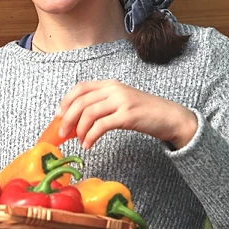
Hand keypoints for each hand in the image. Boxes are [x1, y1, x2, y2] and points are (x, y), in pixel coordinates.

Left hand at [57, 80, 197, 149]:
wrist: (170, 117)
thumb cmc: (143, 113)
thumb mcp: (120, 102)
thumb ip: (101, 105)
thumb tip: (75, 120)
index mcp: (110, 84)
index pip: (80, 88)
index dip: (66, 101)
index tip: (58, 116)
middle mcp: (114, 89)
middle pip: (81, 101)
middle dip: (67, 118)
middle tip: (62, 134)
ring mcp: (121, 101)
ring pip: (88, 113)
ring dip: (78, 130)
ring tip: (78, 141)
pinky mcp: (127, 115)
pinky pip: (101, 125)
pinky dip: (90, 136)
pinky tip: (88, 144)